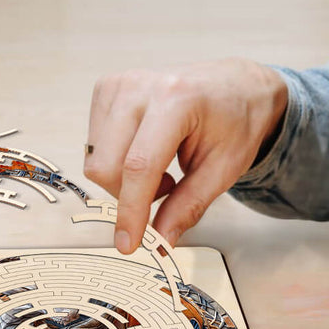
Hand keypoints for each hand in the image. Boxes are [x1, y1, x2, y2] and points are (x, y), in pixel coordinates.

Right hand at [85, 59, 288, 251]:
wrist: (232, 85)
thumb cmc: (234, 120)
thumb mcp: (224, 168)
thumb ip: (189, 206)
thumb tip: (159, 239)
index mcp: (176, 100)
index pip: (139, 165)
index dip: (131, 210)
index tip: (129, 244)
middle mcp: (139, 86)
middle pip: (107, 165)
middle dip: (130, 195)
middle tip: (168, 188)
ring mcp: (118, 84)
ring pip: (95, 158)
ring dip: (123, 178)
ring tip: (160, 166)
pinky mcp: (106, 88)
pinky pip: (94, 144)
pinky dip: (116, 159)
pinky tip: (144, 150)